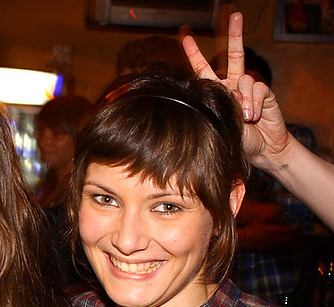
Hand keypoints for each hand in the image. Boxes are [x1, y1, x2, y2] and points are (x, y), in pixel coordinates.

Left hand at [182, 12, 291, 166]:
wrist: (261, 150)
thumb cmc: (235, 141)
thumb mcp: (216, 124)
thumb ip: (215, 107)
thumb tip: (220, 94)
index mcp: (216, 91)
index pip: (202, 68)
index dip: (193, 52)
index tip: (185, 35)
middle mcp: (233, 85)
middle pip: (234, 54)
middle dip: (235, 34)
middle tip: (236, 14)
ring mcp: (249, 88)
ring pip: (243, 78)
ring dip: (242, 100)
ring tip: (245, 117)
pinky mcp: (264, 92)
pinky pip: (256, 87)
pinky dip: (253, 102)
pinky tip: (254, 115)